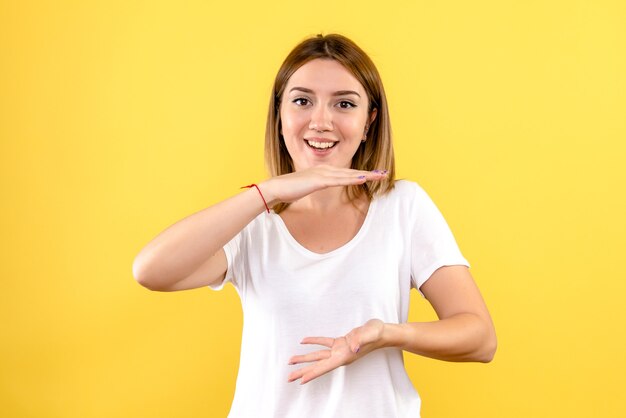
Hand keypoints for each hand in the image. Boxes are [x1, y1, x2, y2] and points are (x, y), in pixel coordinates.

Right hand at [259, 165, 387, 204]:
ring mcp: (322, 174)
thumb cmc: (288, 190)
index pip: (346, 173)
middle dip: (369, 173)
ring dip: (365, 175)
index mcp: (323, 171)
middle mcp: (325, 169)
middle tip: (384, 174)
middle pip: (351, 172)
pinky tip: (362, 179)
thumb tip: (316, 189)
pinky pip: (339, 180)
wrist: (275, 188)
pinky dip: (351, 179)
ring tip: (380, 176)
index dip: (360, 174)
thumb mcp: (305, 188)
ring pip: (348, 174)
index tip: (374, 176)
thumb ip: (314, 187)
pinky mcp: (319, 180)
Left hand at [287, 319, 384, 383]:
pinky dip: (313, 341)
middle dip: (303, 371)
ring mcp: (339, 350)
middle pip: (318, 365)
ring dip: (304, 358)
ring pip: (318, 356)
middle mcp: (340, 356)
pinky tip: (304, 341)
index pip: (325, 367)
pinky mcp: (340, 342)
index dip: (313, 374)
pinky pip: (323, 343)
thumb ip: (361, 340)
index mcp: (344, 356)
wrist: (383, 332)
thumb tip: (354, 347)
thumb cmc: (377, 333)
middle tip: (288, 378)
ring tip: (291, 361)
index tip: (301, 381)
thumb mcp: (369, 333)